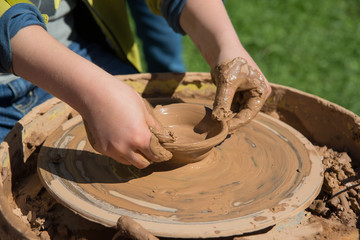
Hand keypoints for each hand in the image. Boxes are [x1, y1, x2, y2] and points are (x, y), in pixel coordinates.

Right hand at [9, 25, 171, 168]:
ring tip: (136, 145)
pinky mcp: (101, 148)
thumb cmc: (120, 96)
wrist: (93, 93)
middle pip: (142, 164)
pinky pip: (115, 155)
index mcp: (140, 137)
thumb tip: (160, 135)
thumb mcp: (142, 108)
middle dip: (149, 158)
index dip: (161, 153)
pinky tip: (121, 139)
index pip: (156, 155)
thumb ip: (152, 125)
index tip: (163, 151)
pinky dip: (121, 152)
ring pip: (128, 162)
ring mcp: (111, 149)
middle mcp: (126, 148)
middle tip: (150, 150)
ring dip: (134, 157)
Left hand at [211, 57, 270, 131]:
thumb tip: (217, 120)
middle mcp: (256, 94)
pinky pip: (230, 107)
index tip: (224, 130)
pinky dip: (223, 112)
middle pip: (243, 114)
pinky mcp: (236, 93)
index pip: (250, 113)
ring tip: (214, 127)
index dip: (237, 123)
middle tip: (217, 131)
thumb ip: (223, 101)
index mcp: (261, 91)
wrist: (221, 46)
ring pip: (236, 112)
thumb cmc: (228, 60)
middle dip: (231, 122)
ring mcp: (246, 94)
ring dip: (226, 118)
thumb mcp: (227, 82)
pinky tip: (214, 118)